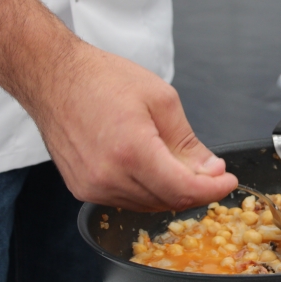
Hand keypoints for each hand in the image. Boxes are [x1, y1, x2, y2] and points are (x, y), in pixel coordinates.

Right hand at [33, 43, 237, 211]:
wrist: (52, 77)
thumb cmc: (102, 79)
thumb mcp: (160, 99)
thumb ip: (188, 142)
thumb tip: (210, 169)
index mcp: (132, 152)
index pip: (184, 189)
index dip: (213, 190)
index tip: (228, 180)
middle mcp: (109, 177)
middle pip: (168, 200)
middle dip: (197, 189)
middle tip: (211, 171)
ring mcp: (92, 187)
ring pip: (148, 205)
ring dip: (172, 192)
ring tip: (183, 166)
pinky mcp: (82, 189)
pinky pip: (126, 201)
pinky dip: (148, 191)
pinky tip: (156, 171)